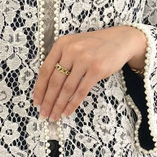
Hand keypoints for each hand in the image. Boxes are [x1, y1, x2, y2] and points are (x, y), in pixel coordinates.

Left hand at [32, 25, 147, 120]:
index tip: (36, 102)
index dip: (39, 88)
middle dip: (47, 101)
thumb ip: (61, 60)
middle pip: (54, 81)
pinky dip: (72, 104)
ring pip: (67, 88)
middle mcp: (71, 50)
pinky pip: (81, 91)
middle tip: (43, 114)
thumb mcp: (74, 45)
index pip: (45, 70)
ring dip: (58, 105)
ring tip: (54, 116)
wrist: (120, 40)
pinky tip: (67, 111)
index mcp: (61, 44)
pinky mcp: (97, 70)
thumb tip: (47, 87)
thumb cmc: (94, 45)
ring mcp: (84, 60)